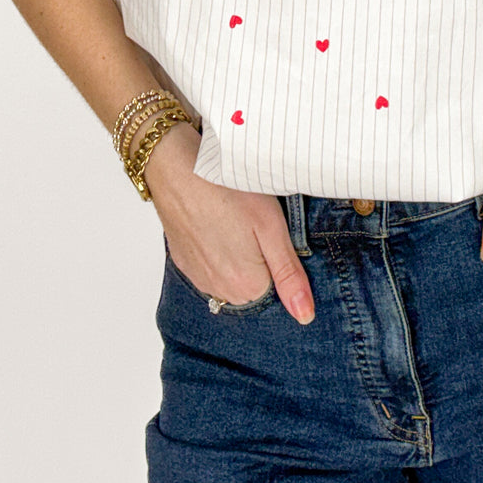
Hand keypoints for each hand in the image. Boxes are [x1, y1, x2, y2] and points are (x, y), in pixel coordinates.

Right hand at [143, 123, 315, 322]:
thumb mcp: (271, 226)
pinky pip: (210, 264)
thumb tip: (305, 315)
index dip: (280, 256)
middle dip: (260, 258)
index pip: (278, 287)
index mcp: (246, 286)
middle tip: (253, 222)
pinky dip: (216, 247)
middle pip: (255, 284)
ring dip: (237, 253)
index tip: (271, 230)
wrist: (177, 167)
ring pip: (231, 274)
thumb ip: (289, 274)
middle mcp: (219, 289)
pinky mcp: (183, 260)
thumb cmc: (228, 189)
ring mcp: (198, 276)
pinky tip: (216, 219)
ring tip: (234, 218)